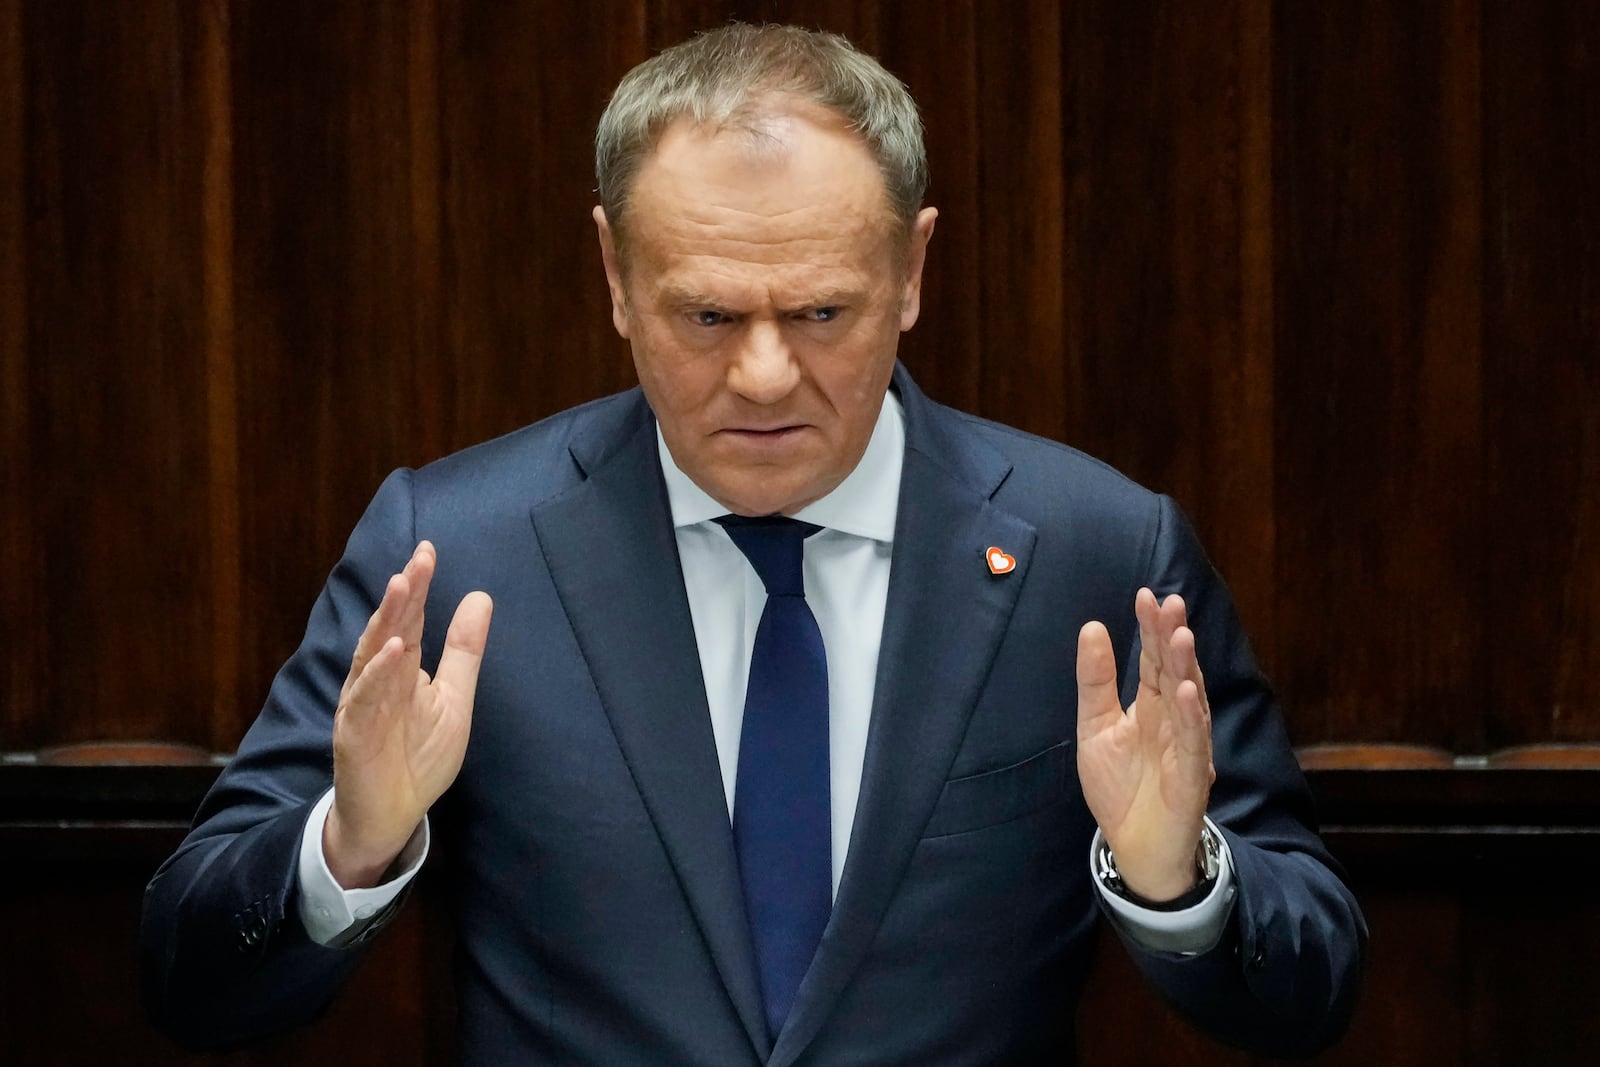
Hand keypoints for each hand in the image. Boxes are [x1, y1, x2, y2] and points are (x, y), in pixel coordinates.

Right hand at [324, 541, 492, 887]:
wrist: (391, 814)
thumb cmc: (418, 755)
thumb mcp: (453, 699)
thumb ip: (463, 652)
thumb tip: (480, 597)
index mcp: (402, 668)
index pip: (411, 620)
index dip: (418, 587)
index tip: (428, 550)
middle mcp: (378, 679)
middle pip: (391, 629)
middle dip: (404, 594)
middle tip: (419, 559)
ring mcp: (363, 704)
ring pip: (373, 655)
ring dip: (387, 621)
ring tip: (402, 586)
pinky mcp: (354, 733)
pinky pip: (364, 699)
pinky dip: (377, 674)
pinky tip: (392, 650)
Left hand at [1076, 588, 1214, 900]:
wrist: (1132, 847)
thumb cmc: (1119, 787)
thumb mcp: (1095, 727)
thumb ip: (1096, 681)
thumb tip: (1092, 627)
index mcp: (1151, 707)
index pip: (1153, 660)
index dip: (1152, 630)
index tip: (1146, 596)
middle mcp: (1174, 721)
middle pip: (1175, 673)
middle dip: (1172, 638)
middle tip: (1169, 602)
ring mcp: (1187, 748)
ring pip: (1189, 702)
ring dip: (1186, 669)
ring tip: (1181, 635)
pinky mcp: (1191, 779)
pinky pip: (1194, 745)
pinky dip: (1190, 718)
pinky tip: (1185, 692)